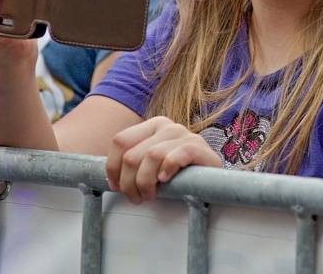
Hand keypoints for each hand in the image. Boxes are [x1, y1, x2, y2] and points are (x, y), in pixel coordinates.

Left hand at [106, 116, 221, 203]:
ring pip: (151, 157)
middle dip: (129, 183)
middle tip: (137, 198)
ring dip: (146, 183)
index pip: (120, 141)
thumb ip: (134, 164)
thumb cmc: (177, 175)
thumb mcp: (152, 165)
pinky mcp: (198, 147)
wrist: (213, 179)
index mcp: (151, 125)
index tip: (115, 187)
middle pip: (132, 154)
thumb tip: (109, 179)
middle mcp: (166, 125)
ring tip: (151, 196)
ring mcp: (183, 134)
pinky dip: (167, 170)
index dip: (113, 167)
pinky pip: (175, 157)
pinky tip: (166, 181)